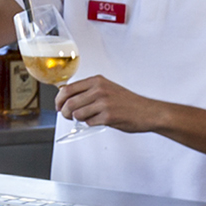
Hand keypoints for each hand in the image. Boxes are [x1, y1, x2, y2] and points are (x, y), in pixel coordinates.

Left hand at [56, 74, 172, 134]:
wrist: (148, 112)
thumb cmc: (127, 102)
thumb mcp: (107, 88)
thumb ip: (88, 90)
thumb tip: (67, 97)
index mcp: (97, 81)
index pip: (68, 88)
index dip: (59, 99)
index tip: (58, 105)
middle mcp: (99, 90)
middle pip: (69, 102)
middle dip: (64, 112)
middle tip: (66, 115)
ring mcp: (103, 103)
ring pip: (77, 114)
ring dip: (78, 119)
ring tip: (86, 118)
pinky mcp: (108, 117)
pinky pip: (89, 122)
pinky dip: (91, 124)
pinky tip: (99, 120)